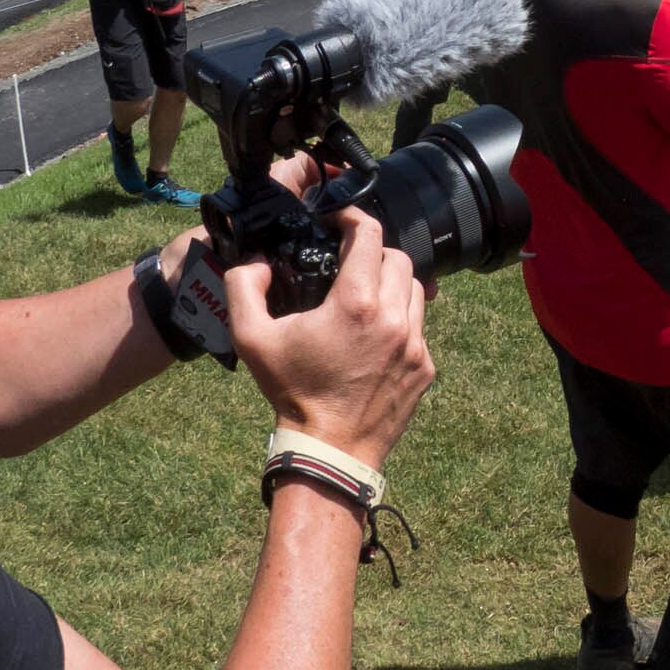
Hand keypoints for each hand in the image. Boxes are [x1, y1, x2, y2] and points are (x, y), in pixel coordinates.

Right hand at [223, 208, 433, 473]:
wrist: (328, 450)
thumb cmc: (291, 392)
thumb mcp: (251, 339)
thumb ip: (244, 288)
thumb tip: (256, 262)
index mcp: (357, 303)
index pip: (370, 235)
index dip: (352, 219)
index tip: (338, 222)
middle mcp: (394, 317)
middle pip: (398, 257)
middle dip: (373, 253)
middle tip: (348, 263)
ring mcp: (415, 343)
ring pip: (415, 289)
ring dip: (392, 284)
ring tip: (363, 298)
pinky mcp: (425, 366)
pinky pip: (419, 327)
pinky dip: (400, 320)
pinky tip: (373, 336)